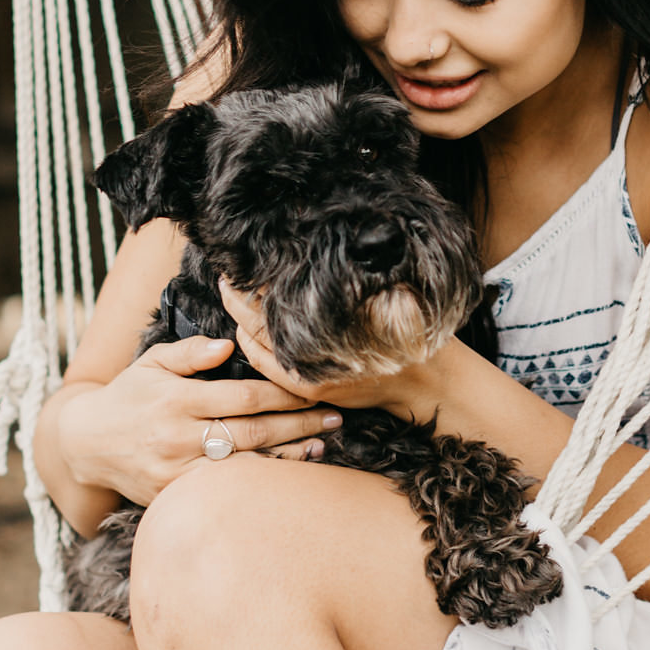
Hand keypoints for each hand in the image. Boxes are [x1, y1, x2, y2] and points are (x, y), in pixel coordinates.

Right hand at [55, 333, 343, 507]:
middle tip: (335, 418)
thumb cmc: (128, 395)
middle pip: (252, 432)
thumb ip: (190, 352)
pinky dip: (256, 482)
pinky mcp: (172, 496)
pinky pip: (223, 490)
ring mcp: (176, 471)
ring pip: (243, 466)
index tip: (313, 390)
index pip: (242, 397)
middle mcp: (178, 437)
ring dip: (286, 457)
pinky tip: (283, 475)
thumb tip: (229, 345)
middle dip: (298, 424)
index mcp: (176, 400)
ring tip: (322, 446)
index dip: (282, 395)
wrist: (85, 445)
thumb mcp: (152, 362)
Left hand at [216, 279, 438, 416]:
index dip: (249, 286)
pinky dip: (251, 346)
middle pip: (256, 323)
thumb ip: (344, 287)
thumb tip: (310, 261)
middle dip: (237, 299)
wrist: (425, 381)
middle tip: (224, 274)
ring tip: (231, 293)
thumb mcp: (383, 299)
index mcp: (320, 335)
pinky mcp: (307, 388)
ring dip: (241, 320)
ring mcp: (304, 377)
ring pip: (256, 345)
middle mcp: (307, 359)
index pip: (269, 306)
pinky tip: (244, 330)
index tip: (238, 264)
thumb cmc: (408, 334)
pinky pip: (267, 365)